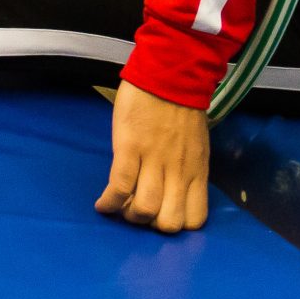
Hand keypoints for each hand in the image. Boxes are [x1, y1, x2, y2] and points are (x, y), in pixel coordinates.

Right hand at [96, 80, 210, 231]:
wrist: (169, 72)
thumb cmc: (182, 108)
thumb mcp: (196, 146)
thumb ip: (187, 170)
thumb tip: (171, 191)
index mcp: (197, 171)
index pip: (195, 219)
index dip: (177, 226)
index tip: (163, 216)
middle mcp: (179, 171)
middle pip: (169, 223)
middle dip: (152, 225)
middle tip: (140, 212)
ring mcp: (155, 160)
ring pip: (144, 209)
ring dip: (129, 215)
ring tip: (120, 207)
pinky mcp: (131, 148)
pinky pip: (119, 187)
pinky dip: (109, 202)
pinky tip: (102, 205)